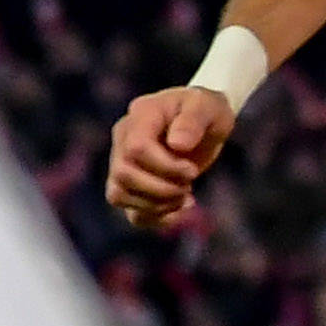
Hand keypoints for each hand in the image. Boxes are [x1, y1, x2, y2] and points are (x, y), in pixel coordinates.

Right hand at [105, 86, 235, 229]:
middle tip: (189, 184)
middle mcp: (122, 139)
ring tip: (184, 196)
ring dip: (156, 205)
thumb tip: (177, 145)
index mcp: (140, 116)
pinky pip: (131, 213)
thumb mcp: (207, 106)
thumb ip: (193, 121)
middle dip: (161, 188)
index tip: (192, 171)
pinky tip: (180, 210)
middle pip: (123, 175)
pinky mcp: (132, 186)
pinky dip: (156, 218)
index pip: (135, 148)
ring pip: (119, 195)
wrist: (203, 120)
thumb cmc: (204, 109)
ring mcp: (122, 163)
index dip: (164, 167)